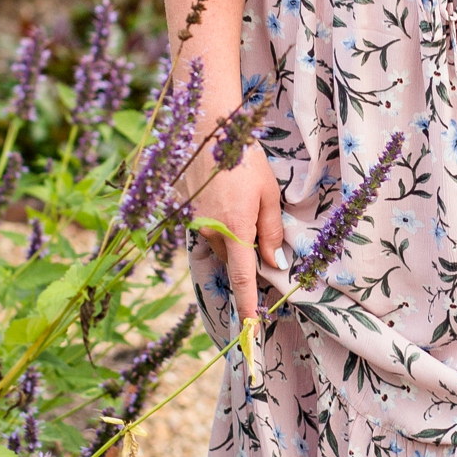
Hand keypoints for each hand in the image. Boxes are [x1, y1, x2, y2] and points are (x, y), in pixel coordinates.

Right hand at [190, 142, 283, 324]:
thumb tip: (274, 264)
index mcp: (234, 230)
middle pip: (233, 257)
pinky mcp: (182, 210)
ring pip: (217, 241)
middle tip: (257, 217)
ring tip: (238, 196)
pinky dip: (215, 217)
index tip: (250, 330)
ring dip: (231, 231)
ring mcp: (192, 222)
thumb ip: (271, 232)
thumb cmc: (244, 158)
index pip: (244, 279)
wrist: (207, 126)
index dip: (248, 306)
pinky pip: (203, 225)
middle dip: (247, 248)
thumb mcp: (268, 193)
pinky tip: (222, 191)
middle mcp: (208, 231)